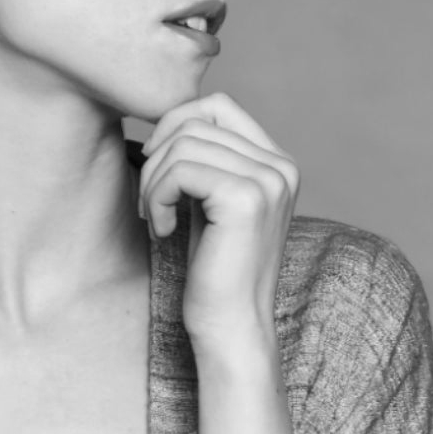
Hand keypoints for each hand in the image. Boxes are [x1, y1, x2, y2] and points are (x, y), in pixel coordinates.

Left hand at [138, 92, 299, 350]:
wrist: (232, 327)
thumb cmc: (215, 274)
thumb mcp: (210, 205)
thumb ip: (205, 162)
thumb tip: (165, 121)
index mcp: (278, 164)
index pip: (218, 106)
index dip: (174, 126)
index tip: (157, 170)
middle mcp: (281, 167)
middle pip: (196, 121)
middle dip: (157, 158)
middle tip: (151, 203)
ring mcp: (268, 180)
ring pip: (183, 143)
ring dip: (154, 181)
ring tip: (156, 218)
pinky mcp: (245, 199)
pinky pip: (180, 170)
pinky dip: (158, 198)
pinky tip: (162, 231)